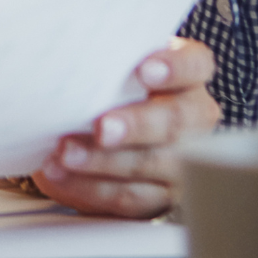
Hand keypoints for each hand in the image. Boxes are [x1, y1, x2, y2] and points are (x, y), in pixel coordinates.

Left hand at [34, 38, 218, 217]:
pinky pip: (129, 197)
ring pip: (150, 163)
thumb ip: (107, 63)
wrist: (100, 128)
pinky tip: (62, 174)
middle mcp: (194, 117)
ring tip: (66, 153)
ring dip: (103, 161)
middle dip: (136, 125)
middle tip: (102, 128)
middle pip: (176, 121)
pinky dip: (90, 187)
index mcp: (188, 75)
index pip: (195, 64)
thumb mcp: (114, 67)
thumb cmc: (112, 87)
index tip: (144, 70)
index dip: (175, 67)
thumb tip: (70, 59)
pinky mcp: (159, 197)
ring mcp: (182, 161)